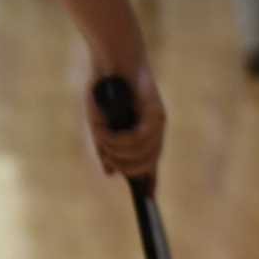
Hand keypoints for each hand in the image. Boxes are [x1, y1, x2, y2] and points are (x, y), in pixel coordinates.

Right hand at [86, 65, 165, 189]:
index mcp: (144, 133)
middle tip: (106, 157)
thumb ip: (105, 148)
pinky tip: (106, 134)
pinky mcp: (156, 111)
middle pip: (147, 164)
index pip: (151, 164)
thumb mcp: (100, 124)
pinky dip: (120, 140)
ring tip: (102, 140)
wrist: (111, 58)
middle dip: (125, 167)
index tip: (148, 200)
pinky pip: (140, 138)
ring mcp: (158, 121)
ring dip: (119, 152)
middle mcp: (155, 129)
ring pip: (142, 153)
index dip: (150, 182)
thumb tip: (110, 172)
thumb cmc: (104, 89)